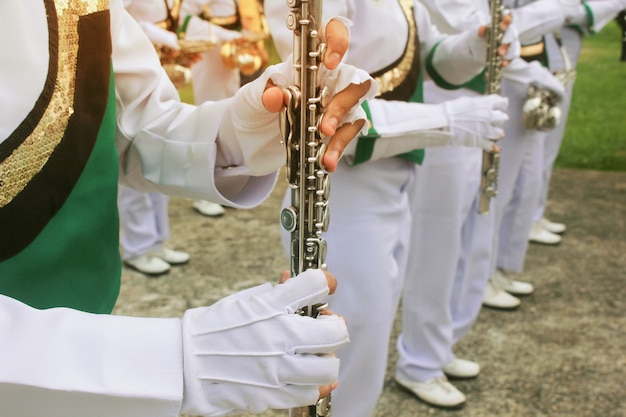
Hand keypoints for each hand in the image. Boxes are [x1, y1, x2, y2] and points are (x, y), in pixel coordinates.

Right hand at [180, 269, 348, 415]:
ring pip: (329, 367)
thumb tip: (292, 281)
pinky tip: (305, 377)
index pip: (315, 284)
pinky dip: (314, 384)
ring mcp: (278, 368)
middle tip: (324, 327)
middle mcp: (278, 336)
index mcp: (269, 306)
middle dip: (334, 326)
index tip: (326, 285)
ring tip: (316, 356)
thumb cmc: (212, 330)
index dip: (326, 281)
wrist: (185, 364)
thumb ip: (273, 294)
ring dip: (327, 359)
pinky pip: (311, 392)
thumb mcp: (242, 302)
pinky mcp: (274, 394)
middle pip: (335, 331)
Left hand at [262, 19, 374, 171]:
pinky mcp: (332, 129)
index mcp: (307, 63)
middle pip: (352, 81)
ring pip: (353, 112)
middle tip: (324, 128)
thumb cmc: (251, 108)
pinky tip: (326, 163)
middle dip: (343, 104)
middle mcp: (325, 81)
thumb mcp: (250, 99)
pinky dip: (338, 149)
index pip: (332, 37)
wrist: (247, 139)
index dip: (337, 43)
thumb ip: (264, 94)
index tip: (330, 63)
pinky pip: (345, 135)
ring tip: (325, 156)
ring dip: (342, 135)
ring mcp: (331, 105)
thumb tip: (277, 95)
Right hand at [444, 94, 508, 151]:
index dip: (502, 106)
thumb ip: (482, 103)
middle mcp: (489, 116)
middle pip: (503, 118)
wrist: (444, 122)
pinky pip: (491, 146)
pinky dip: (492, 147)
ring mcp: (485, 129)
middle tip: (492, 121)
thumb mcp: (469, 101)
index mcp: (486, 105)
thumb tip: (488, 103)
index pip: (502, 103)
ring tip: (490, 132)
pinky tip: (494, 148)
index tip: (500, 108)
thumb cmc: (452, 110)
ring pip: (499, 133)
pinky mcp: (479, 141)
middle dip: (499, 119)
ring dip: (496, 133)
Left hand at [478, 12, 519, 66]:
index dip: (507, 21)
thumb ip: (480, 31)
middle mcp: (507, 32)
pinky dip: (507, 61)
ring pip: (513, 47)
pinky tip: (503, 65)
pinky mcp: (508, 53)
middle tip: (500, 51)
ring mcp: (509, 43)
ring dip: (508, 53)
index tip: (502, 27)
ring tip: (502, 59)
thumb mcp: (476, 34)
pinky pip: (511, 57)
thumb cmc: (477, 37)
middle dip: (506, 42)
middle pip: (511, 35)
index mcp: (500, 24)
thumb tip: (482, 28)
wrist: (474, 50)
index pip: (507, 19)